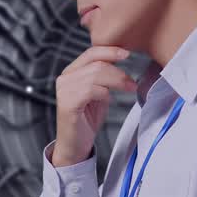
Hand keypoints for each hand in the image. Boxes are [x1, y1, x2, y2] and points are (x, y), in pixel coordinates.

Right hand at [52, 46, 136, 166]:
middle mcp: (65, 78)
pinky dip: (104, 93)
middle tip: (132, 82)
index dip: (110, 51)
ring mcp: (64, 90)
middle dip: (119, 71)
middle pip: (96, 64)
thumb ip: (104, 76)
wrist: (75, 145)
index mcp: (71, 72)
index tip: (127, 54)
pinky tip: (108, 100)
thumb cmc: (87, 119)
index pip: (91, 53)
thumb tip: (120, 60)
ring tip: (129, 88)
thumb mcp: (99, 92)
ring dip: (117, 81)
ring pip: (95, 75)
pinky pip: (91, 90)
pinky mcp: (67, 104)